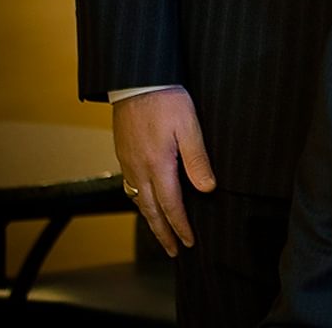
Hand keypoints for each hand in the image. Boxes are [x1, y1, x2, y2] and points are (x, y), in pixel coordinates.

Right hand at [113, 88, 216, 255]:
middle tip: (175, 251)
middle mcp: (139, 170)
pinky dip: (141, 202)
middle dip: (164, 233)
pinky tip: (146, 201)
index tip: (189, 242)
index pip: (171, 205)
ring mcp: (129, 163)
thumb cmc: (167, 100)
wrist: (137, 81)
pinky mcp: (124, 155)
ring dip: (151, 220)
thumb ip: (197, 159)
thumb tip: (207, 189)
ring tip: (162, 233)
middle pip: (151, 211)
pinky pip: (131, 188)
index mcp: (158, 165)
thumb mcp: (189, 126)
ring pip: (139, 201)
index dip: (181, 226)